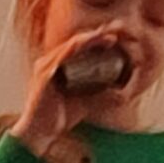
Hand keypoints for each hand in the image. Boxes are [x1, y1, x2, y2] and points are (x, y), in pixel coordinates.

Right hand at [10, 27, 123, 155]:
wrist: (41, 133)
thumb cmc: (60, 116)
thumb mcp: (86, 102)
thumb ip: (100, 94)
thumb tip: (122, 92)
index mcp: (60, 65)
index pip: (81, 47)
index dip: (98, 39)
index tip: (117, 36)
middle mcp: (51, 62)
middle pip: (77, 41)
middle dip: (98, 34)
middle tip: (117, 28)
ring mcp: (46, 67)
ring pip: (70, 46)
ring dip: (89, 38)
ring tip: (106, 35)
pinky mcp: (44, 75)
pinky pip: (59, 58)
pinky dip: (72, 49)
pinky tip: (84, 43)